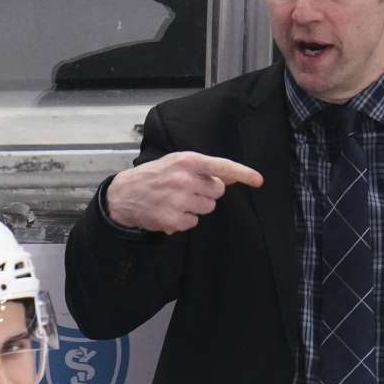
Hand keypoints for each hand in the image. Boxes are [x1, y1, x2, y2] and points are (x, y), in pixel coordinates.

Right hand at [107, 152, 262, 232]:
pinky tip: (170, 211)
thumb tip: (233, 179)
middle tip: (187, 190)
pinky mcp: (173, 219)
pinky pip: (194, 222)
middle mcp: (184, 179)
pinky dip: (185, 219)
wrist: (125, 194)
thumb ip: (205, 170)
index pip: (221, 166)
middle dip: (207, 192)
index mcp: (187, 161)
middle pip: (217, 191)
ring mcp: (178, 200)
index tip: (258, 180)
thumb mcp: (177, 163)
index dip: (243, 173)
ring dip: (197, 207)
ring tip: (177, 200)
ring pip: (208, 208)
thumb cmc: (155, 176)